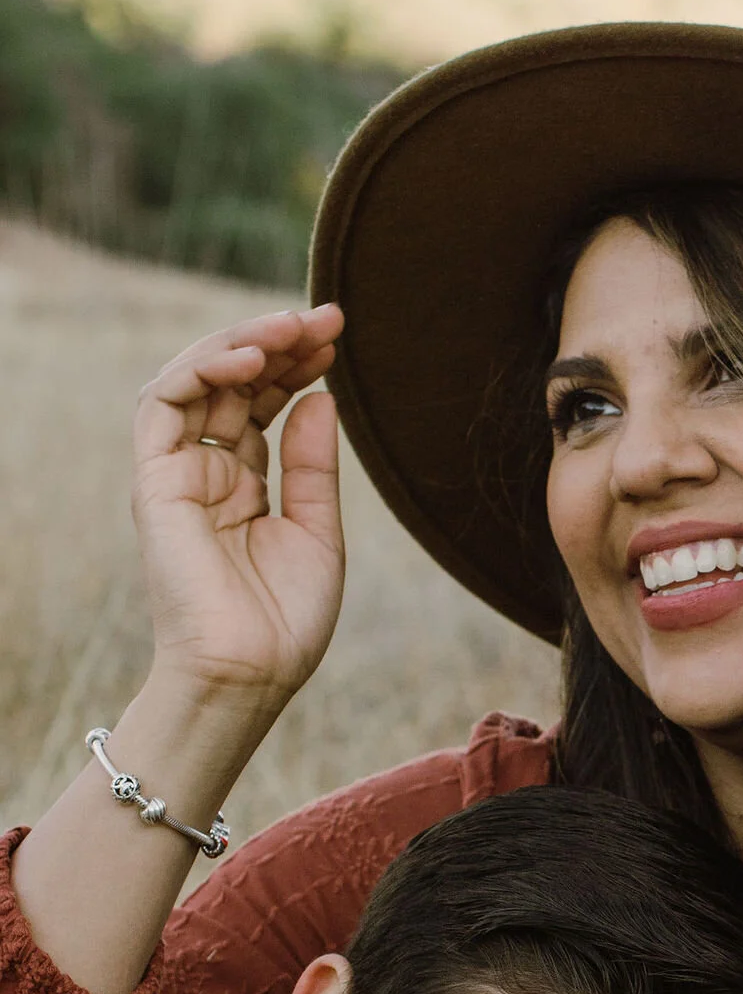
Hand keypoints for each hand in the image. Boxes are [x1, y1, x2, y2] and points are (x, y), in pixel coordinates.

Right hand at [133, 307, 346, 713]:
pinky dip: (203, 369)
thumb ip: (312, 465)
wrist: (248, 675)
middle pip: (234, 385)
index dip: (297, 366)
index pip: (264, 405)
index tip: (337, 339)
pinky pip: (164, 403)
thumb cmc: (283, 622)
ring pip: (196, 381)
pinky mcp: (153, 480)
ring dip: (242, 344)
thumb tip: (321, 398)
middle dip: (278, 343)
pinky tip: (251, 359)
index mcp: (244, 486)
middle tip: (325, 318)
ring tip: (291, 327)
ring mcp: (177, 474)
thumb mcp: (317, 532)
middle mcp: (207, 473)